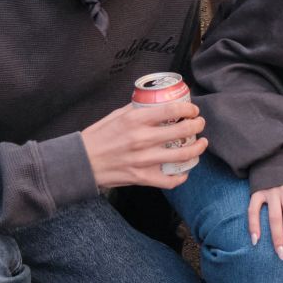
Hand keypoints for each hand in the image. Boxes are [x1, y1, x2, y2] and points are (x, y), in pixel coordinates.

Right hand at [80, 99, 207, 190]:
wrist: (81, 162)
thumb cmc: (97, 137)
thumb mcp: (115, 115)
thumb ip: (137, 109)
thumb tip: (155, 101)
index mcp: (135, 120)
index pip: (172, 110)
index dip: (188, 110)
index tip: (193, 110)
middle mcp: (142, 139)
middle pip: (183, 131)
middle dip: (197, 126)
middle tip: (199, 124)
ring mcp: (144, 160)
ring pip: (182, 156)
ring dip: (197, 149)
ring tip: (201, 144)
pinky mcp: (142, 177)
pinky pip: (170, 180)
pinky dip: (181, 176)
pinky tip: (184, 170)